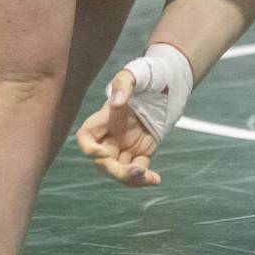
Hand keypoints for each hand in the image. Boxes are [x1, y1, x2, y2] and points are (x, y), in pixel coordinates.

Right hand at [76, 68, 162, 185]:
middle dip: (117, 171)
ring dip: (132, 179)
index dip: (89, 149)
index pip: (85, 137)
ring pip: (120, 171)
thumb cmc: (147, 76)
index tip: (102, 153)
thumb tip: (117, 102)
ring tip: (150, 178)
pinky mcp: (140, 152)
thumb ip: (124, 84)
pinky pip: (138, 170)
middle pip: (103, 162)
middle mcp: (110, 136)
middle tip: (138, 171)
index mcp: (104, 119)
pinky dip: (145, 178)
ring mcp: (124, 146)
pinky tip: (156, 180)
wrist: (168, 84)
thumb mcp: (135, 74)